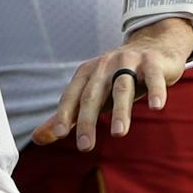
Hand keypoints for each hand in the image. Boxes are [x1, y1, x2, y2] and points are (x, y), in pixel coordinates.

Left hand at [30, 19, 192, 151]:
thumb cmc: (116, 77)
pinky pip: (153, 78)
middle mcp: (105, 65)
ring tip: (118, 134)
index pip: (72, 95)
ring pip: (122, 88)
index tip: (58, 134)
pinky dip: (155, 91)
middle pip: (93, 94)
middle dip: (87, 120)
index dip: (64, 113)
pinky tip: (156, 107)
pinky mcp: (153, 63)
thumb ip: (67, 116)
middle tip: (84, 146)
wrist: (153, 47)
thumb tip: (37, 139)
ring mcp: (129, 62)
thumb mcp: (92, 93)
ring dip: (120, 111)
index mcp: (87, 72)